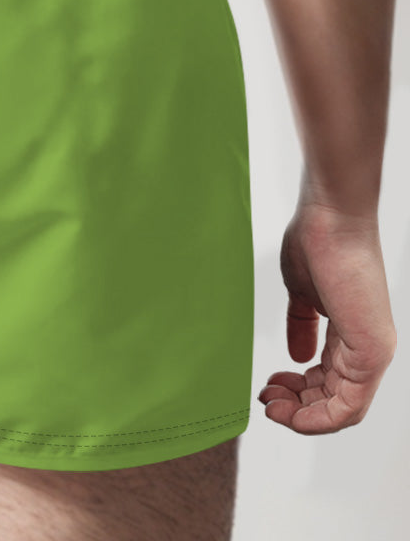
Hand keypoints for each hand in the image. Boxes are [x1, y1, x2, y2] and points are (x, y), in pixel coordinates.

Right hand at [258, 199, 396, 432]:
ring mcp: (372, 352)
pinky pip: (349, 406)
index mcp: (352, 333)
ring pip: (343, 409)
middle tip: (265, 399)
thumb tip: (296, 356)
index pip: (330, 380)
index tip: (267, 385)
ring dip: (303, 416)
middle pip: (334, 400)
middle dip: (296, 407)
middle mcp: (367, 348)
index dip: (297, 390)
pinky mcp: (371, 354)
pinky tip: (289, 411)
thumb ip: (302, 326)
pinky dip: (317, 417)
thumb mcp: (303, 295)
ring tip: (271, 404)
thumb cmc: (316, 245)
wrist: (330, 221)